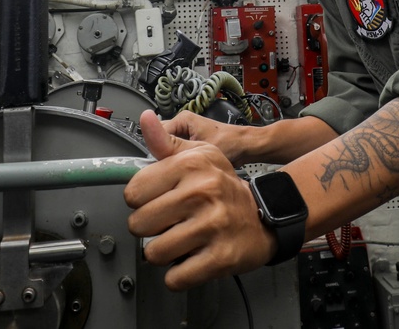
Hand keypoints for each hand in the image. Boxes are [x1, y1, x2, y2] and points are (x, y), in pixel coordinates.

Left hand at [125, 110, 277, 289]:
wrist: (265, 216)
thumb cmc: (223, 188)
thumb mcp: (200, 156)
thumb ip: (167, 143)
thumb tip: (146, 120)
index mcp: (193, 165)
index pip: (133, 192)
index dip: (143, 200)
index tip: (160, 199)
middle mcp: (203, 192)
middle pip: (138, 225)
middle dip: (152, 228)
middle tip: (174, 221)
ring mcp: (213, 225)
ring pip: (153, 252)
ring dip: (165, 253)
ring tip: (184, 239)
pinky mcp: (220, 257)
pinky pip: (175, 278)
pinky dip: (180, 275)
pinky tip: (194, 258)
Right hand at [162, 109, 248, 165]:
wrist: (247, 147)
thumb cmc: (231, 143)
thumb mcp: (199, 148)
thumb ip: (174, 149)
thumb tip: (150, 147)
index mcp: (181, 119)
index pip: (155, 138)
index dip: (157, 154)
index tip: (163, 166)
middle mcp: (182, 125)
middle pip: (160, 145)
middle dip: (165, 158)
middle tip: (177, 168)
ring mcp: (186, 136)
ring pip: (168, 152)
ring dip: (174, 162)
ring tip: (186, 167)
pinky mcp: (190, 145)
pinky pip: (177, 156)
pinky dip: (181, 164)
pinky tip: (190, 169)